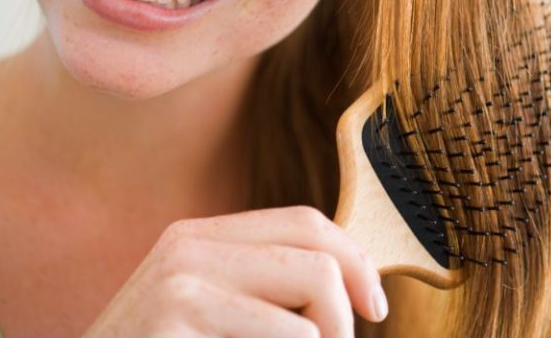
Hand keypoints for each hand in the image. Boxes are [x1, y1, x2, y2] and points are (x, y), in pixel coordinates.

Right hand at [82, 205, 387, 337]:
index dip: (355, 259)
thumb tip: (352, 281)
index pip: (306, 223)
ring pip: (315, 285)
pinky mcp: (175, 311)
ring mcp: (180, 276)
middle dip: (348, 308)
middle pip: (317, 253)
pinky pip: (288, 333)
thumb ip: (265, 287)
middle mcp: (190, 243)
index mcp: (203, 237)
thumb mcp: (216, 313)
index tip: (374, 305)